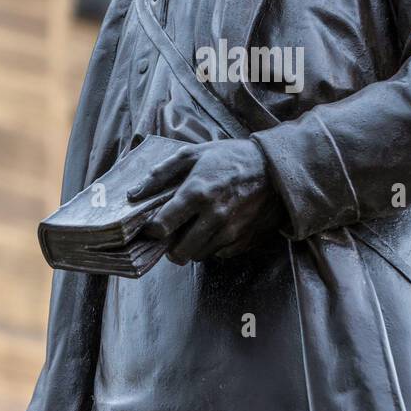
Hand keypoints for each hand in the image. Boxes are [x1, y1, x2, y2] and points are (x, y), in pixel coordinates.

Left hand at [128, 138, 283, 262]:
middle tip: (173, 234)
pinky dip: (212, 247)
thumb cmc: (231, 158)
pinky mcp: (244, 240)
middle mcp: (214, 216)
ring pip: (198, 256)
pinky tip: (214, 230)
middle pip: (178, 252)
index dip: (152, 230)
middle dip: (170, 247)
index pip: (162, 227)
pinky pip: (218, 254)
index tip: (153, 225)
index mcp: (197, 193)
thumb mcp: (194, 154)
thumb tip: (134, 194)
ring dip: (191, 247)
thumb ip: (161, 173)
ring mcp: (231, 231)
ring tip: (194, 229)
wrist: (276, 169)